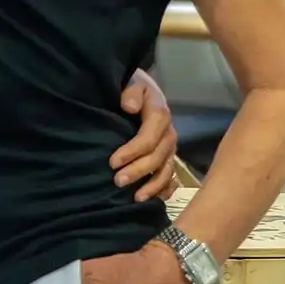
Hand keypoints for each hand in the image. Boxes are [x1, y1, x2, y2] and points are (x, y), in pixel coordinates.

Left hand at [111, 68, 178, 200]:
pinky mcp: (168, 159)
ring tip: (136, 198)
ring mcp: (170, 149)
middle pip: (157, 158)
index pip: (148, 138)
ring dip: (152, 186)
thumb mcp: (132, 82)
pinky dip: (164, 191)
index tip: (112, 162)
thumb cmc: (133, 89)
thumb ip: (131, 92)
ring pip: (166, 171)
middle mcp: (169, 135)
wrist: (141, 90)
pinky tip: (153, 202)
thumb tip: (129, 106)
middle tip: (117, 181)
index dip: (132, 152)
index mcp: (160, 116)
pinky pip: (172, 179)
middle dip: (138, 171)